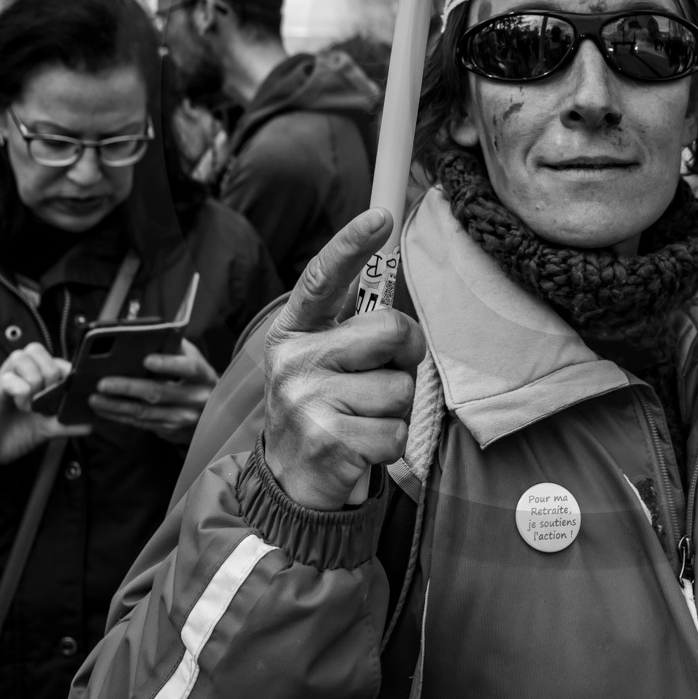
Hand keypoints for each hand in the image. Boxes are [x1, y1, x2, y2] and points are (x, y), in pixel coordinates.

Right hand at [0, 343, 91, 471]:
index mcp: (32, 378)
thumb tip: (90, 422)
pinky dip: (20, 391)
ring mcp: (3, 381)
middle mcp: (17, 375)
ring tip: (31, 403)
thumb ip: (66, 423)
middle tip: (46, 398)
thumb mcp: (45, 430)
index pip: (55, 358)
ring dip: (33, 381)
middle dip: (50, 373)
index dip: (66, 371)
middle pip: (38, 350)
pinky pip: (8, 378)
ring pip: (23, 357)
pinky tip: (19, 405)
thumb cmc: (9, 437)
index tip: (68, 391)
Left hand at [89, 339, 219, 443]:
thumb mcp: (194, 360)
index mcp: (203, 376)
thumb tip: (152, 334)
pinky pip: (140, 423)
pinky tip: (103, 408)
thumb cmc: (196, 379)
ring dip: (116, 406)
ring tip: (94, 398)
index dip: (168, 364)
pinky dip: (119, 416)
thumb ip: (176, 348)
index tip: (147, 359)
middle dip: (128, 388)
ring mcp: (182, 418)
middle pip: (159, 393)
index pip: (188, 368)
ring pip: (144, 412)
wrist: (212, 413)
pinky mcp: (168, 431)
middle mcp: (195, 399)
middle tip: (103, 383)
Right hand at [264, 208, 424, 510]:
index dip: (350, 245)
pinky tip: (361, 446)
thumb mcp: (325, 358)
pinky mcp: (329, 441)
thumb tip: (396, 292)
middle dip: (407, 353)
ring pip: (401, 387)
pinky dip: (391, 444)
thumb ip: (356, 326)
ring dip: (397, 408)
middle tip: (383, 375)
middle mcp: (294, 360)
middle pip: (391, 329)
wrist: (290, 482)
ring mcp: (307, 401)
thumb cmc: (325, 405)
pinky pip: (397, 431)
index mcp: (295, 331)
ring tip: (362, 418)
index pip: (322, 278)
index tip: (380, 216)